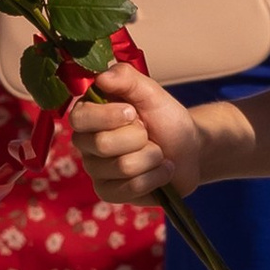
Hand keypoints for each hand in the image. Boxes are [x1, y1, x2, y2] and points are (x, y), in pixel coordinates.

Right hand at [69, 72, 201, 203]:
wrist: (189, 148)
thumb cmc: (165, 118)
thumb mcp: (150, 92)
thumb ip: (126, 78)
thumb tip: (101, 76)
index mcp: (88, 115)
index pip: (79, 118)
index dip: (108, 116)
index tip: (132, 112)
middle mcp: (86, 144)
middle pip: (103, 144)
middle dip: (139, 137)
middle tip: (148, 134)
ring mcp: (97, 172)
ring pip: (123, 166)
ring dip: (152, 157)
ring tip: (157, 152)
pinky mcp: (110, 193)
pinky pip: (132, 187)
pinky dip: (157, 176)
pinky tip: (161, 170)